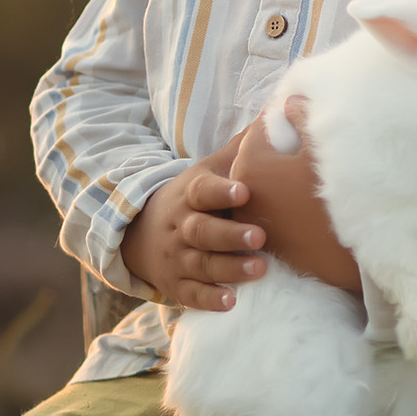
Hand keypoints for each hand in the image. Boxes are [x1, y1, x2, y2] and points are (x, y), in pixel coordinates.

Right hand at [116, 134, 266, 310]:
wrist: (142, 234)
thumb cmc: (194, 199)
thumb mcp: (209, 171)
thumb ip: (241, 150)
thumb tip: (275, 113)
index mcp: (191, 195)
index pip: (203, 191)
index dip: (221, 191)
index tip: (244, 190)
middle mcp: (182, 228)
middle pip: (203, 232)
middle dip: (230, 236)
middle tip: (260, 236)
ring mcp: (178, 259)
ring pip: (202, 265)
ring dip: (229, 269)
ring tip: (259, 269)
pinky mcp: (178, 286)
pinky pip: (191, 295)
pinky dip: (209, 300)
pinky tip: (230, 302)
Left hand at [230, 111, 362, 293]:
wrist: (361, 252)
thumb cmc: (341, 194)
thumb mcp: (323, 148)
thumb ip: (302, 118)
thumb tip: (289, 102)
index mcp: (252, 166)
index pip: (259, 130)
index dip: (278, 117)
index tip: (296, 113)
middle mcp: (244, 196)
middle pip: (256, 159)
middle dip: (276, 146)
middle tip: (304, 139)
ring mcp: (256, 224)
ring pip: (263, 187)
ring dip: (278, 176)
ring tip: (307, 169)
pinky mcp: (272, 245)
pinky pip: (273, 211)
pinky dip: (284, 200)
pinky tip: (308, 198)